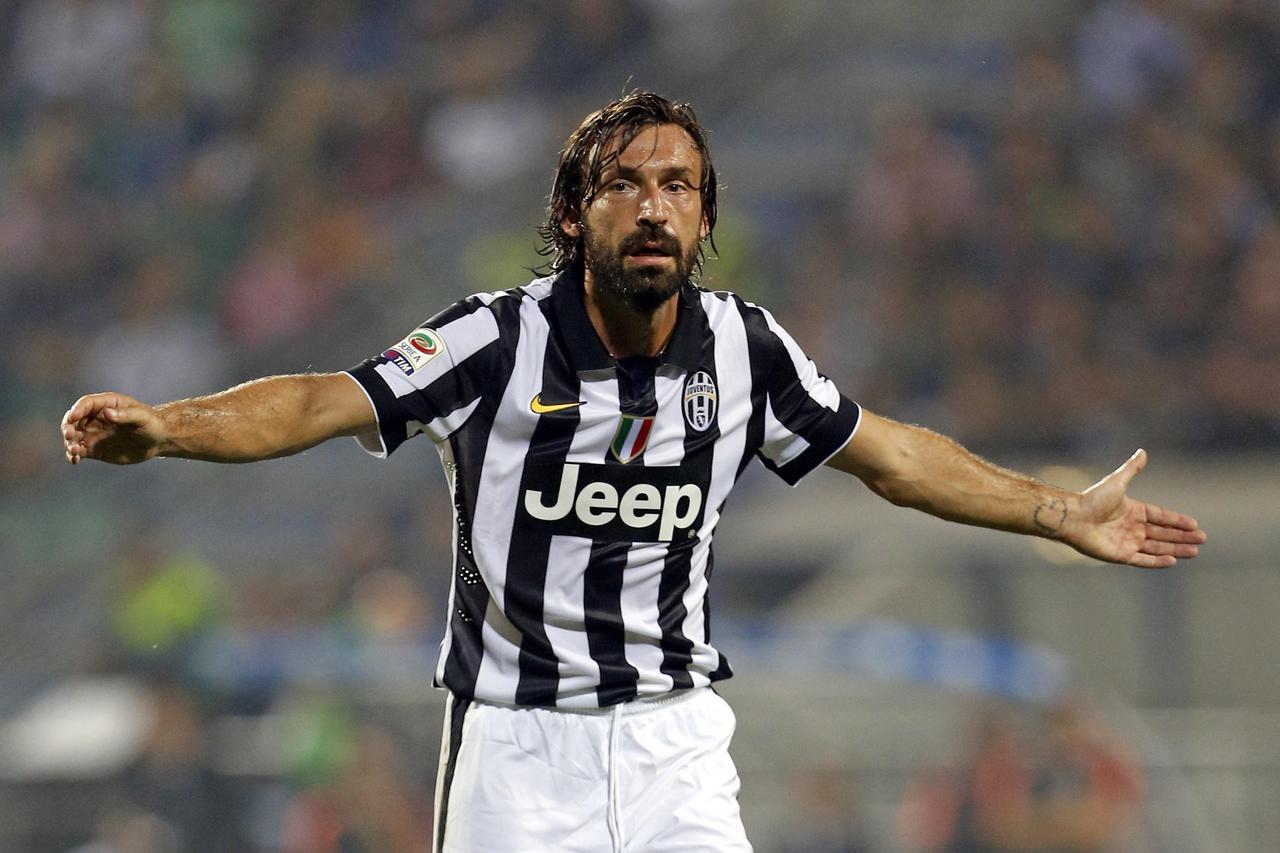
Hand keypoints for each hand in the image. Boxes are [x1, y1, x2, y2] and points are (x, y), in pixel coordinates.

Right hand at [61, 393, 165, 464]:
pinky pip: (79, 451)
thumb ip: (125, 415)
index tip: (73, 418)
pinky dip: (73, 455)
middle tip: (69, 436)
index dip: (77, 410)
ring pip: (74, 437)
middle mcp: (96, 417)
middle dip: (68, 427)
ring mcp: (94, 433)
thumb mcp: (142, 417)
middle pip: (73, 419)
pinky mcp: (95, 448)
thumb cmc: (152, 424)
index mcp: (107, 404)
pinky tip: (75, 460)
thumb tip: (107, 413)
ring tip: (74, 451)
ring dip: (69, 443)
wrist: (158, 441)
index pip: (86, 404)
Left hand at [1067, 449, 1205, 567]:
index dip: (1177, 521)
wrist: (1074, 517)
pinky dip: (1157, 561)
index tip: (1194, 524)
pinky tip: (1173, 560)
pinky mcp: (1120, 555)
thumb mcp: (1117, 482)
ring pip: (1157, 548)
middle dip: (1182, 537)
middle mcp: (1132, 527)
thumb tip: (1143, 451)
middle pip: (1162, 534)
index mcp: (1133, 510)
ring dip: (1176, 549)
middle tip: (1202, 539)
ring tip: (1194, 551)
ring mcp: (1127, 542)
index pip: (1161, 516)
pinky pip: (1143, 560)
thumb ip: (1132, 469)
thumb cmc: (1093, 499)